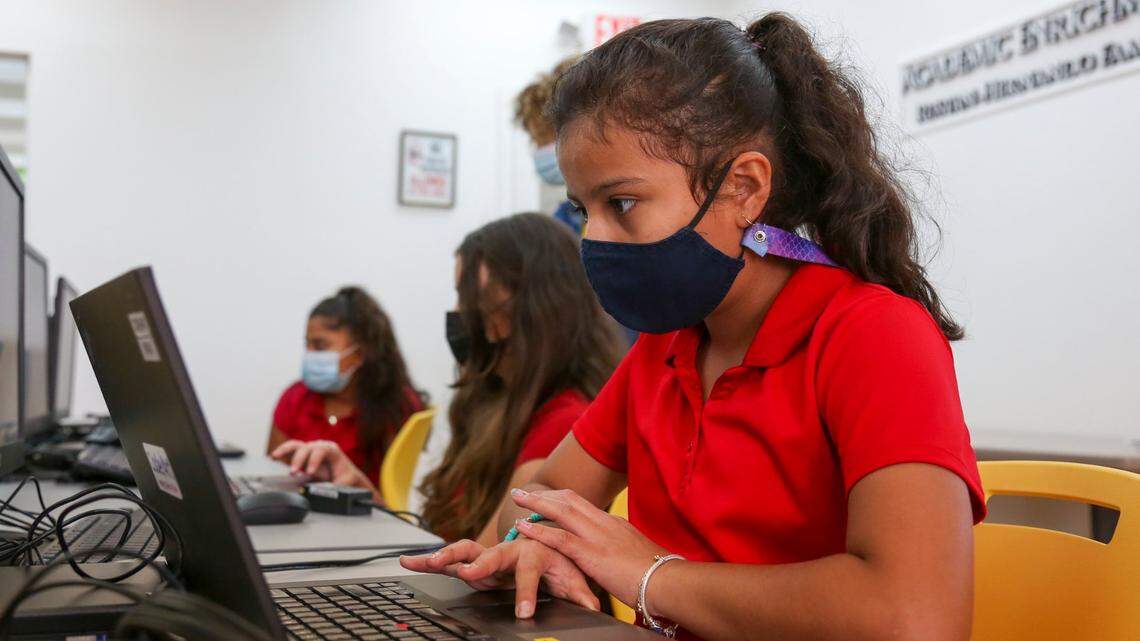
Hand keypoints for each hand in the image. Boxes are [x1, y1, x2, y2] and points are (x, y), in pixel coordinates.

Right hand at [270, 439, 370, 487]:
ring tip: (276, 457)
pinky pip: (291, 449)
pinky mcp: (303, 454)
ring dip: (286, 451)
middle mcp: (320, 446)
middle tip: (294, 472)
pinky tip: (274, 456)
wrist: (346, 476)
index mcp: (332, 450)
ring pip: (296, 445)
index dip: (314, 460)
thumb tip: (323, 492)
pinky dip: (282, 451)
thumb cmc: (346, 478)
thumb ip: (335, 487)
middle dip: (299, 459)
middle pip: (307, 448)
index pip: (321, 450)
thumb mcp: (344, 483)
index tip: (310, 472)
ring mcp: (311, 449)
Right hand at [399, 538, 599, 617]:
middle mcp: (510, 548)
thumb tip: (593, 608)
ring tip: (424, 562)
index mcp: (535, 552)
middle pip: (494, 556)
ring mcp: (491, 552)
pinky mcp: (476, 558)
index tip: (522, 613)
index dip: (526, 592)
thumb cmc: (557, 556)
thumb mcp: (572, 575)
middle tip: (469, 575)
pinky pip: (452, 557)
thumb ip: (581, 591)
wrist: (546, 532)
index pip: (531, 572)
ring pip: (467, 551)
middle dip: (481, 565)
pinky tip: (409, 561)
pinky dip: (430, 559)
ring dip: (445, 555)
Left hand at [509, 488, 667, 607]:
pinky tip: (524, 527)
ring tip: (517, 498)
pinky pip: (560, 538)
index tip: (544, 499)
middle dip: (544, 495)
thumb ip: (622, 552)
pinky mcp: (592, 554)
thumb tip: (618, 559)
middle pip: (569, 500)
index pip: (583, 505)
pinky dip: (539, 530)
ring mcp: (598, 536)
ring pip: (561, 511)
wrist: (668, 581)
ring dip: (536, 503)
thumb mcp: (638, 556)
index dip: (559, 500)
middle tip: (522, 492)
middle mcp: (605, 524)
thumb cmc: (658, 575)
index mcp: (615, 524)